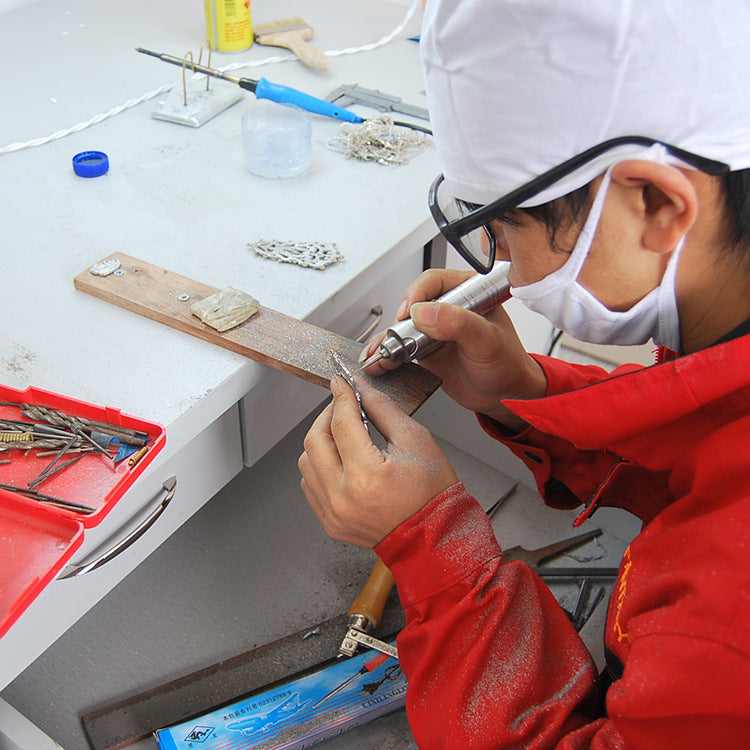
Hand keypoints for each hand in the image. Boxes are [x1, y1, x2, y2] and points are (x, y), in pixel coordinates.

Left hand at [299, 376, 457, 547]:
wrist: (435, 537)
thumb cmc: (432, 493)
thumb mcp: (416, 440)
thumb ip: (383, 409)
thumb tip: (361, 389)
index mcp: (366, 475)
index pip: (341, 423)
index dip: (341, 397)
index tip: (341, 384)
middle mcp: (343, 497)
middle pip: (315, 440)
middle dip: (327, 416)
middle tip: (342, 406)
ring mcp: (333, 513)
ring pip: (306, 462)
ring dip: (321, 442)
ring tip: (343, 435)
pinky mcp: (330, 523)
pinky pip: (311, 485)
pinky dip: (320, 466)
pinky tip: (341, 460)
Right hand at [361, 268, 546, 429]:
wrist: (505, 395)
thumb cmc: (507, 364)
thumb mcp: (486, 341)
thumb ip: (458, 323)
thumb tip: (424, 313)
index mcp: (467, 292)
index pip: (433, 282)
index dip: (417, 295)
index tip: (409, 314)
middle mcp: (448, 307)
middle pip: (411, 304)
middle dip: (398, 322)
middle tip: (396, 339)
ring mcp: (434, 328)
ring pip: (401, 326)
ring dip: (388, 340)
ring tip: (379, 353)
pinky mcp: (424, 349)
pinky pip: (400, 347)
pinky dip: (388, 355)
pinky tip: (379, 362)